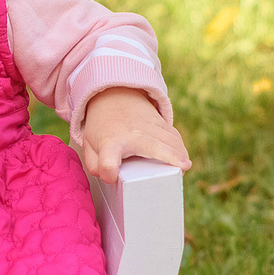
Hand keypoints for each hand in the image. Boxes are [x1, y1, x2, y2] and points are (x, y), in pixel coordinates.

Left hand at [75, 87, 190, 183]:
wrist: (114, 96)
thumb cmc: (102, 128)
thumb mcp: (89, 145)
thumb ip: (93, 164)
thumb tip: (108, 178)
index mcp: (110, 144)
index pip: (107, 158)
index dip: (108, 168)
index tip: (111, 177)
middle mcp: (131, 134)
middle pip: (151, 145)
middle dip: (168, 155)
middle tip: (183, 166)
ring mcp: (148, 126)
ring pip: (169, 139)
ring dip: (179, 153)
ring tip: (184, 167)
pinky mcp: (160, 121)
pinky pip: (173, 135)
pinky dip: (180, 147)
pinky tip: (183, 158)